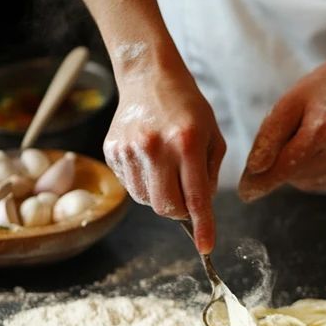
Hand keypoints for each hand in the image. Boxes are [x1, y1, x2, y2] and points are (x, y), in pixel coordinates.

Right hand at [103, 50, 225, 251]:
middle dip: (180, 211)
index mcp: (186, 143)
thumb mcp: (213, 136)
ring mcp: (129, 150)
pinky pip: (130, 186)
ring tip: (167, 169)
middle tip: (187, 196)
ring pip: (146, 200)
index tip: (206, 248)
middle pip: (166, 207)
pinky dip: (144, 183)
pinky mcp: (112, 151)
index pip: (196, 198)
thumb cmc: (188, 107)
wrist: (149, 77)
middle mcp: (155, 148)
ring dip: (161, 196)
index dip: (203, 226)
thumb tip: (200, 208)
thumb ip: (210, 175)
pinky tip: (149, 161)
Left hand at [238, 54, 325, 201]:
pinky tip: (310, 147)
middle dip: (275, 160)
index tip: (244, 193)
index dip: (260, 181)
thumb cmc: (317, 90)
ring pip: (296, 180)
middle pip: (288, 174)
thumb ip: (269, 137)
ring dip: (288, 164)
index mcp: (323, 131)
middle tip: (288, 130)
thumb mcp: (287, 103)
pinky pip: (308, 182)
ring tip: (303, 136)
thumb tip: (254, 171)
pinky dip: (301, 169)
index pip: (284, 166)